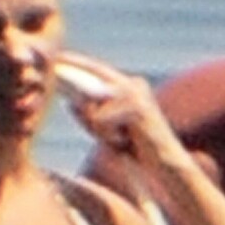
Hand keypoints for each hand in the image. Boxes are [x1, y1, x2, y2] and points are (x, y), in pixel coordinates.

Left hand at [56, 54, 189, 176]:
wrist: (166, 165)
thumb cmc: (137, 150)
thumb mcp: (108, 131)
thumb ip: (90, 116)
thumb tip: (69, 102)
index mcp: (129, 85)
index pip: (97, 70)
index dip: (77, 64)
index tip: (58, 58)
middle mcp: (133, 83)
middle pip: (92, 84)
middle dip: (81, 101)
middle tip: (101, 126)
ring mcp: (136, 93)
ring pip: (94, 107)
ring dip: (100, 130)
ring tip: (121, 141)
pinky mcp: (136, 107)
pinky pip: (101, 120)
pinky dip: (107, 137)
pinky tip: (126, 143)